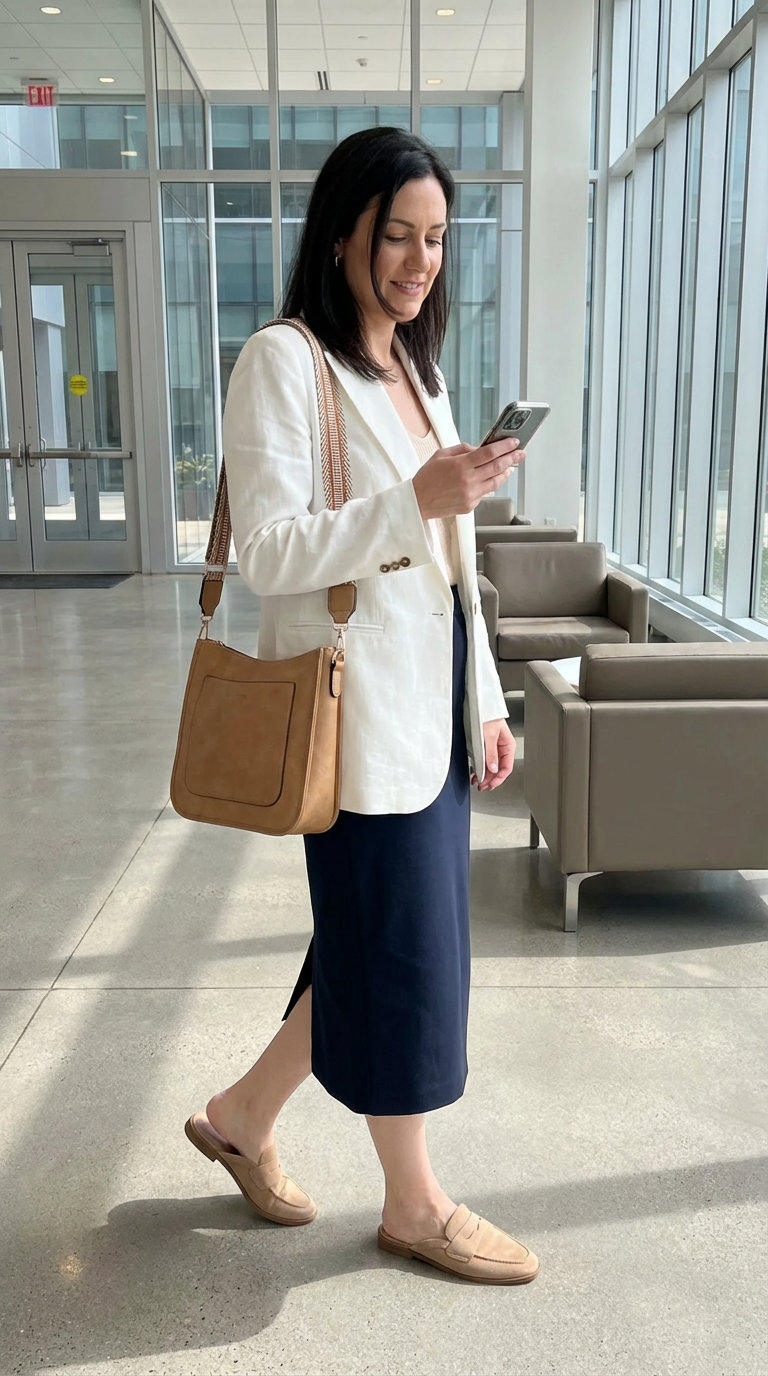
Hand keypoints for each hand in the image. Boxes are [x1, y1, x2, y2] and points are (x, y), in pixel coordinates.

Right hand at [412, 438, 526, 520]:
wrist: (416, 502)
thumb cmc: (426, 477)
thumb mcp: (441, 455)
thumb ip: (463, 450)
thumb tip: (480, 449)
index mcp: (460, 465)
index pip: (489, 453)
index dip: (505, 447)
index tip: (515, 442)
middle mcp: (468, 481)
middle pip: (497, 467)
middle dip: (512, 458)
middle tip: (521, 453)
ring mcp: (470, 495)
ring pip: (496, 482)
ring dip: (505, 473)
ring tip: (511, 466)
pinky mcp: (470, 506)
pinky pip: (485, 493)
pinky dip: (489, 484)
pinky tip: (490, 479)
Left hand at [471, 719, 515, 790]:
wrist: (479, 705)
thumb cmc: (486, 715)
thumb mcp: (488, 736)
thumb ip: (490, 754)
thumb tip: (492, 769)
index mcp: (508, 746)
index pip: (506, 767)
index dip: (498, 778)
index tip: (490, 785)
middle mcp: (502, 748)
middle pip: (498, 769)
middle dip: (490, 779)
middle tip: (481, 786)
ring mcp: (494, 748)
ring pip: (491, 767)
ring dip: (484, 776)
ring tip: (477, 782)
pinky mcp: (485, 746)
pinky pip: (485, 761)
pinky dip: (480, 768)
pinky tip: (475, 773)